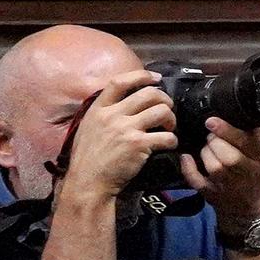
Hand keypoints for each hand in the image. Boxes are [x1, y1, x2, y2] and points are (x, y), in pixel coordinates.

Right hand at [59, 70, 176, 202]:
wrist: (88, 182)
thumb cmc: (87, 158)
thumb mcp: (88, 128)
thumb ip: (104, 113)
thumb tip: (123, 101)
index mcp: (99, 109)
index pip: (120, 82)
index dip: (141, 76)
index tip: (156, 78)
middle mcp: (113, 115)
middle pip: (149, 94)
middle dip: (165, 99)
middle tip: (167, 109)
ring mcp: (126, 129)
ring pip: (162, 111)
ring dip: (171, 119)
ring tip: (169, 128)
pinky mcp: (139, 145)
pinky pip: (166, 136)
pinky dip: (172, 140)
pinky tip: (169, 144)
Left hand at [179, 119, 259, 226]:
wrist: (249, 206)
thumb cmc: (255, 172)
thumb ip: (257, 134)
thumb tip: (245, 112)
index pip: (246, 143)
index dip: (228, 131)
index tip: (211, 121)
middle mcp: (246, 172)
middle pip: (230, 157)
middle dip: (215, 142)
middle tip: (211, 135)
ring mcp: (228, 185)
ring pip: (214, 167)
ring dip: (205, 152)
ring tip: (206, 147)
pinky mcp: (212, 194)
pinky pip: (198, 182)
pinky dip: (189, 169)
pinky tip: (186, 157)